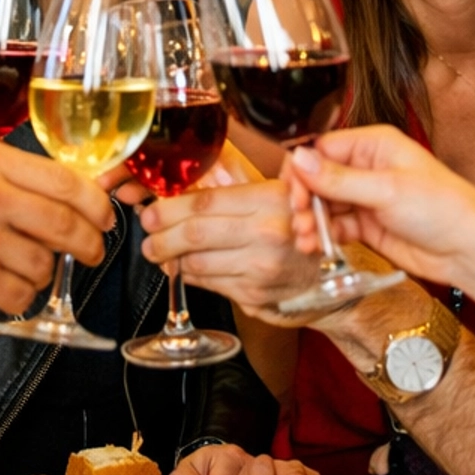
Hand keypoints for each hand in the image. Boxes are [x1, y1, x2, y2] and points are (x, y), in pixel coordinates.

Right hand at [0, 141, 109, 321]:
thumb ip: (11, 177)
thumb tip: (75, 191)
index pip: (66, 182)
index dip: (97, 204)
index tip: (106, 218)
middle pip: (67, 223)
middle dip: (88, 244)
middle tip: (90, 252)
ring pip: (46, 264)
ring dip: (41, 273)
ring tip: (16, 268)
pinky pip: (23, 294)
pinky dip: (18, 296)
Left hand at [140, 179, 305, 319]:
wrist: (327, 273)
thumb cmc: (296, 226)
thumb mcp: (273, 192)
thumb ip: (232, 183)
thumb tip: (184, 178)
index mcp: (270, 200)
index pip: (205, 202)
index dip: (169, 207)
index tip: (151, 211)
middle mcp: (267, 234)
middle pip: (195, 234)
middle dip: (161, 236)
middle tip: (147, 235)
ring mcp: (260, 268)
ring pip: (196, 263)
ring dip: (169, 258)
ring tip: (159, 251)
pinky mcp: (254, 295)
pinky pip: (208, 284)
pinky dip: (189, 275)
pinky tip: (183, 267)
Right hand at [286, 128, 474, 302]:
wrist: (469, 250)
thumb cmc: (442, 208)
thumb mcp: (387, 190)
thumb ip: (339, 178)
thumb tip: (299, 158)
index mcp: (373, 145)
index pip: (321, 149)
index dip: (301, 171)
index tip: (293, 195)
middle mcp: (366, 167)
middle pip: (317, 178)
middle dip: (304, 200)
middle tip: (300, 221)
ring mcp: (366, 197)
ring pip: (323, 205)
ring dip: (310, 221)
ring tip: (306, 240)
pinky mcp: (367, 225)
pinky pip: (334, 226)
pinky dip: (322, 236)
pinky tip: (314, 247)